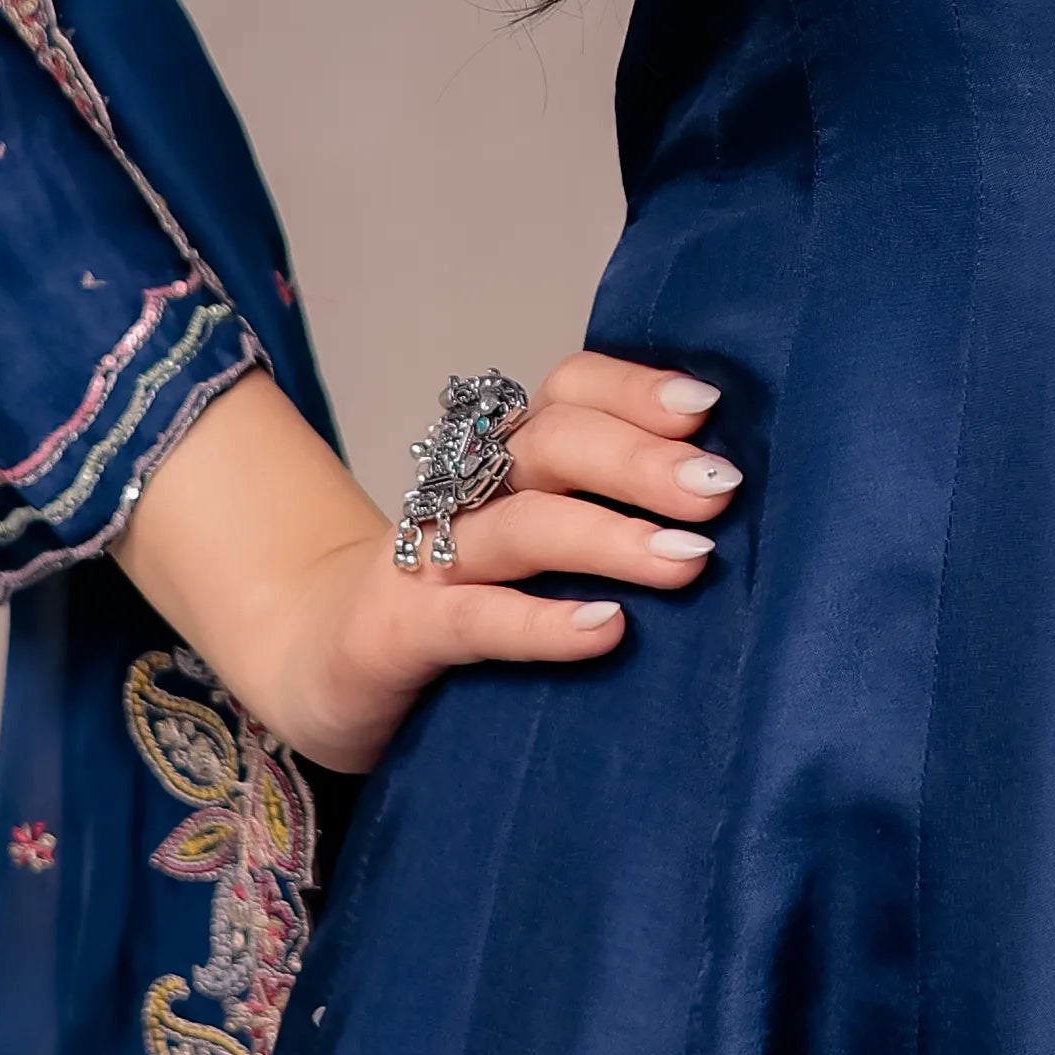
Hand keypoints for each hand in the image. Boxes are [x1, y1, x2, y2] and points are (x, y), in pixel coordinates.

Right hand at [114, 346, 743, 774]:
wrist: (321, 665)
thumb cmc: (463, 605)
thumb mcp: (536, 552)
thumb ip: (612, 519)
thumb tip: (733, 513)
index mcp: (508, 461)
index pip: (569, 391)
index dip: (633, 389)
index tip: (707, 408)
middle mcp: (468, 493)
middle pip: (553, 444)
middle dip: (641, 460)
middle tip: (719, 490)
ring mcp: (430, 561)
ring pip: (523, 525)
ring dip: (609, 534)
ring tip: (689, 560)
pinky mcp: (400, 631)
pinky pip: (475, 618)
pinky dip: (541, 622)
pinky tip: (606, 629)